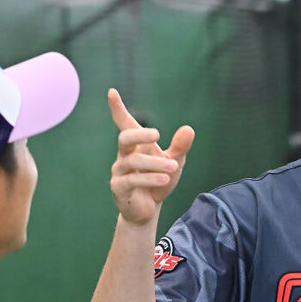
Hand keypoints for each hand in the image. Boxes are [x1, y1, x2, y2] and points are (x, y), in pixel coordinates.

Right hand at [107, 88, 194, 224]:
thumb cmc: (159, 181)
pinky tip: (164, 179)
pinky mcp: (119, 189)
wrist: (149, 209)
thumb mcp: (175, 163)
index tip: (112, 92)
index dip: (117, 109)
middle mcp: (124, 156)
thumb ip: (180, 147)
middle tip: (157, 135)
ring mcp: (119, 172)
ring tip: (173, 168)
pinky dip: (149, 178)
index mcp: (136, 146)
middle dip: (139, 134)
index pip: (124, 124)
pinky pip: (132, 181)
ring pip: (133, 162)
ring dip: (155, 164)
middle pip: (124, 138)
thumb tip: (188, 129)